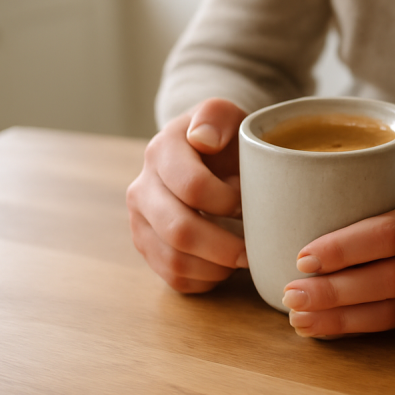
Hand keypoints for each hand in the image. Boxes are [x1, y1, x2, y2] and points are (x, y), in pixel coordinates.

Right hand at [127, 98, 249, 292]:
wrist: (205, 154)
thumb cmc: (223, 138)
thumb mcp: (224, 115)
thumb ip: (216, 116)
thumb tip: (203, 139)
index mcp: (161, 151)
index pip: (191, 186)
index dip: (227, 200)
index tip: (249, 201)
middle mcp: (141, 188)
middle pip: (179, 230)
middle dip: (224, 246)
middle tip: (254, 248)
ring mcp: (140, 221)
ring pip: (174, 260)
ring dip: (216, 266)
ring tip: (243, 258)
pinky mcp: (146, 247)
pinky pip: (172, 277)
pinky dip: (205, 279)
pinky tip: (225, 266)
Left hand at [281, 172, 394, 337]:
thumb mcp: (386, 166)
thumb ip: (347, 173)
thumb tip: (272, 179)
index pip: (391, 232)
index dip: (345, 249)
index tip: (301, 257)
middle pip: (393, 277)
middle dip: (337, 292)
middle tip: (291, 294)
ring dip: (342, 318)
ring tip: (299, 318)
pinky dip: (355, 327)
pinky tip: (323, 328)